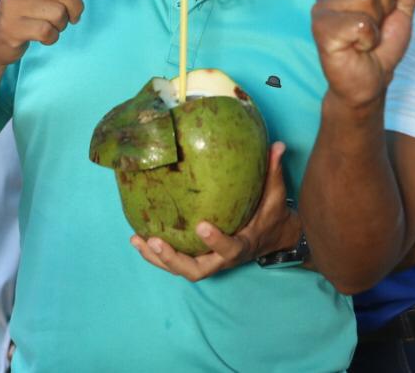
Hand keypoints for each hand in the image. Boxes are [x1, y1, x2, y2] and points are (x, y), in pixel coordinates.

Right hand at [0, 0, 109, 67]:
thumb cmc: (28, 9)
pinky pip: (48, 31)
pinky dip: (53, 37)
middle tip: (73, 16)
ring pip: (58, 13)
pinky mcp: (11, 27)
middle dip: (76, 7)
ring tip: (52, 24)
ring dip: (63, 23)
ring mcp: (12, 4)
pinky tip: (43, 35)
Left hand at [131, 142, 295, 280]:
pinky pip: (175, 260)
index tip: (201, 225)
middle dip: (174, 258)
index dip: (215, 241)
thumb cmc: (272, 214)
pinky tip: (137, 238)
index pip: (230, 249)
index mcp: (243, 245)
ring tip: (138, 240)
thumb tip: (277, 144)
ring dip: (158, 258)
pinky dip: (156, 254)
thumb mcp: (276, 194)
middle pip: (197, 270)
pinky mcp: (199, 256)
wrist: (274, 236)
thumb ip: (273, 171)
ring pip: (181, 268)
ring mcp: (210, 260)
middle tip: (156, 240)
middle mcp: (224, 259)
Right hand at [311, 0, 414, 108]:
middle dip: (385, 6)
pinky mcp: (321, 29)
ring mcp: (322, 8)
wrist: (370, 80)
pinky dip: (368, 40)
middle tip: (373, 26)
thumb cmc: (381, 43)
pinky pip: (361, 23)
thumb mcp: (404, 9)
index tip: (383, 8)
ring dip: (376, 24)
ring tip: (365, 36)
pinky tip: (358, 47)